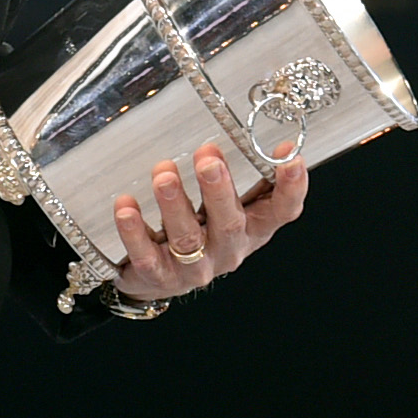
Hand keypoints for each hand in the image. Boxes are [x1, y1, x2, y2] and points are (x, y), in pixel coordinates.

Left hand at [112, 142, 306, 300]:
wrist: (159, 278)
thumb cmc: (201, 230)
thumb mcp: (229, 206)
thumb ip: (248, 177)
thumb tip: (279, 139)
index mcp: (251, 229)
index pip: (281, 212)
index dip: (291, 189)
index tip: (291, 158)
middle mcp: (227, 249)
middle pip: (229, 223)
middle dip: (218, 190)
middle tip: (207, 158)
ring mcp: (194, 268)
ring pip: (187, 238)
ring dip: (175, 204)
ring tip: (163, 175)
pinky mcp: (159, 276)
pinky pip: (146, 256)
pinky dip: (134, 231)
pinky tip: (126, 207)